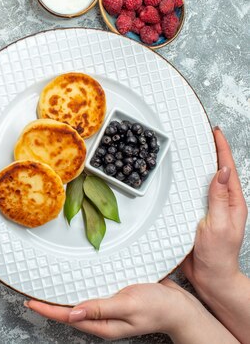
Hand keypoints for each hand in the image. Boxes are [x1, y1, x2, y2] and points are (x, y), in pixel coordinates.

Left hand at [25, 279, 236, 342]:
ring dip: (61, 296)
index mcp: (103, 324)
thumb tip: (73, 312)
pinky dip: (78, 289)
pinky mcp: (113, 300)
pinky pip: (90, 296)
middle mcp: (102, 319)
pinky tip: (72, 282)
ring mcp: (107, 310)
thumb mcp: (128, 305)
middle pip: (68, 312)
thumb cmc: (158, 306)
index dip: (47, 309)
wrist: (181, 306)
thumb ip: (100, 308)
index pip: (67, 317)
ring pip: (78, 304)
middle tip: (30, 292)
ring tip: (44, 288)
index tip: (29, 301)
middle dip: (49, 304)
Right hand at [181, 127, 249, 342]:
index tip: (215, 131)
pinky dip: (185, 182)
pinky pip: (189, 194)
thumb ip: (220, 198)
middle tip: (200, 134)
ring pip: (201, 181)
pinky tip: (176, 179)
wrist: (210, 277)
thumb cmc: (218, 255)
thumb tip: (222, 171)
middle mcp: (221, 203)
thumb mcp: (220, 225)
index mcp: (232, 202)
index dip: (221, 148)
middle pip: (215, 170)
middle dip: (210, 151)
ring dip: (196, 165)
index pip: (227, 168)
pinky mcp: (195, 216)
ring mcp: (208, 209)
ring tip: (188, 150)